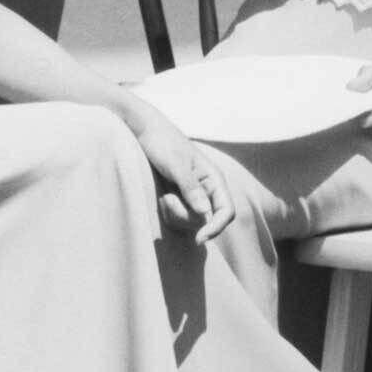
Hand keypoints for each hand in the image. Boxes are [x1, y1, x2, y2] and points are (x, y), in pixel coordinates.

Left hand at [124, 103, 235, 242]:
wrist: (144, 133)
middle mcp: (208, 190)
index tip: (198, 238)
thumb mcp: (176, 164)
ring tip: (163, 194)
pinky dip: (168, 212)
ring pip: (191, 222)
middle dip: (184, 215)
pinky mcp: (181, 200)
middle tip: (167, 199)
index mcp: (214, 178)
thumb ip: (190, 187)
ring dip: (174, 213)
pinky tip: (161, 196)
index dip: (216, 228)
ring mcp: (194, 196)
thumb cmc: (162, 143)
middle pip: (206, 221)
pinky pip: (178, 218)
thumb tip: (205, 213)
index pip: (226, 211)